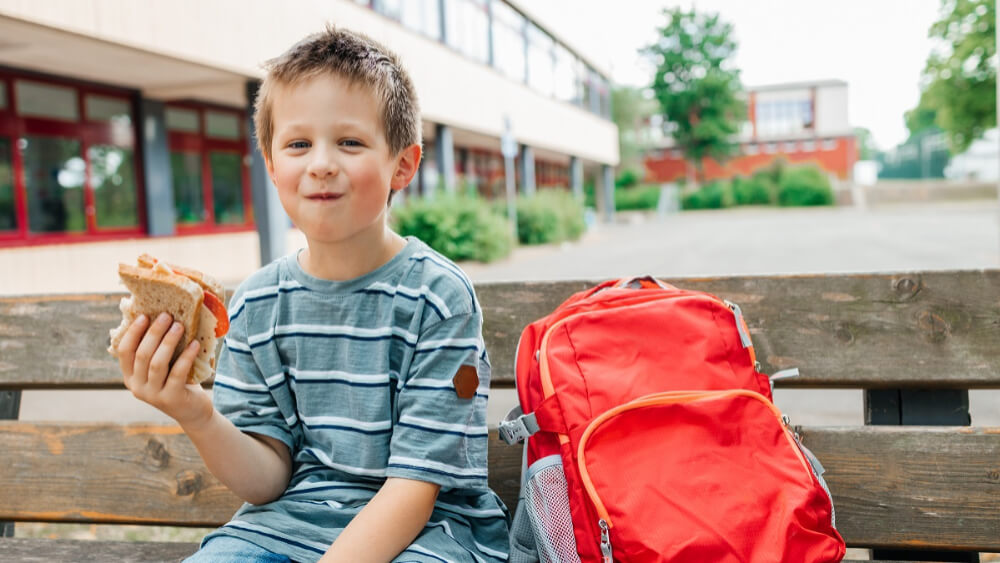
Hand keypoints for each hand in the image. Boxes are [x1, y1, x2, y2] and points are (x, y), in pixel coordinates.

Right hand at [117, 312, 212, 429]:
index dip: (133, 333)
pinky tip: (194, 344)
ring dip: (168, 342)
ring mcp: (152, 395)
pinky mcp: (171, 399)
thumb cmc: (177, 381)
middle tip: (167, 316)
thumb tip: (161, 317)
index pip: (124, 352)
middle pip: (142, 355)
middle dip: (154, 333)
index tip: (144, 315)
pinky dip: (186, 357)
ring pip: (157, 363)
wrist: (192, 411)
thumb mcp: (163, 367)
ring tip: (180, 326)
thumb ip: (156, 350)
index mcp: (130, 377)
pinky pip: (177, 373)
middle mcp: (137, 387)